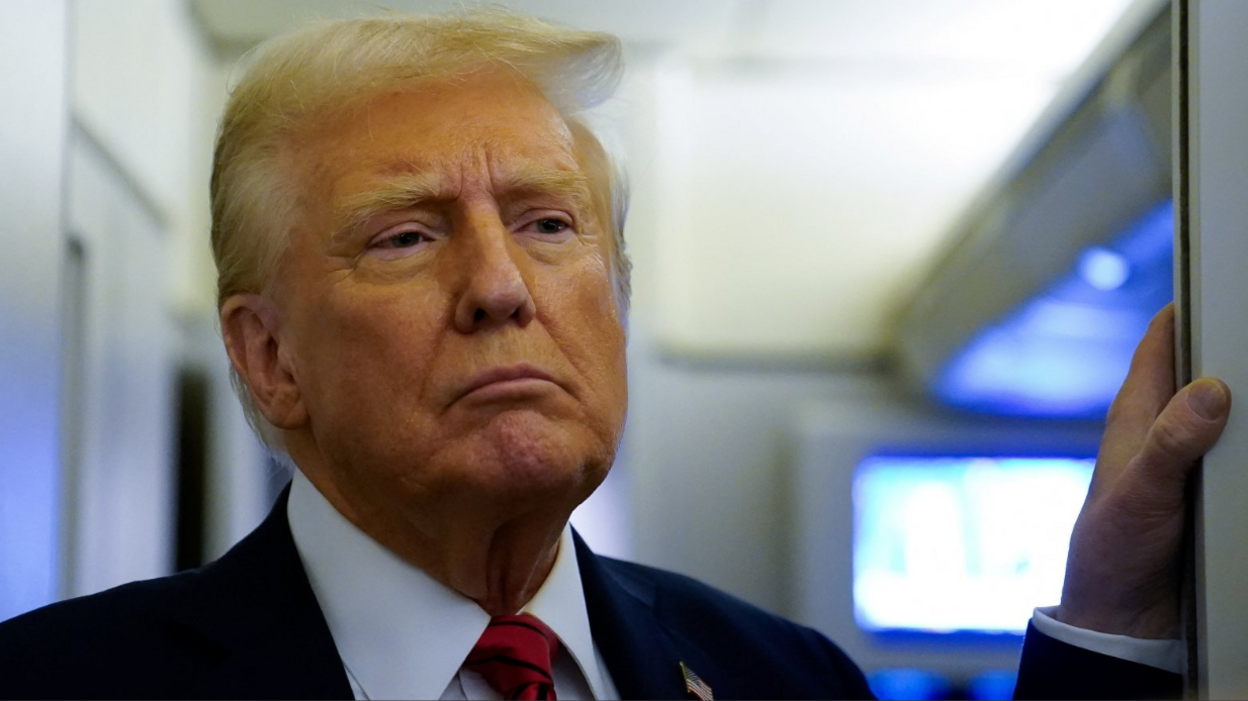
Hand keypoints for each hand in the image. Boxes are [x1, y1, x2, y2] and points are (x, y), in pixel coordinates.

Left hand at [1056, 304, 1230, 638]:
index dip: (1190, 302)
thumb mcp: (1140, 494)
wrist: (1123, 617)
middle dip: (1238, 340)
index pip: (1163, 340)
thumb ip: (1172, 444)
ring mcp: (1191, 458)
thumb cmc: (1112, 551)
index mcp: (1137, 414)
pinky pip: (1243, 451)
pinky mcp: (1213, 489)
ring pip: (1231, 409)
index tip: (1222, 264)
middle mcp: (1164, 428)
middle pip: (1206, 366)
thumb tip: (1209, 389)